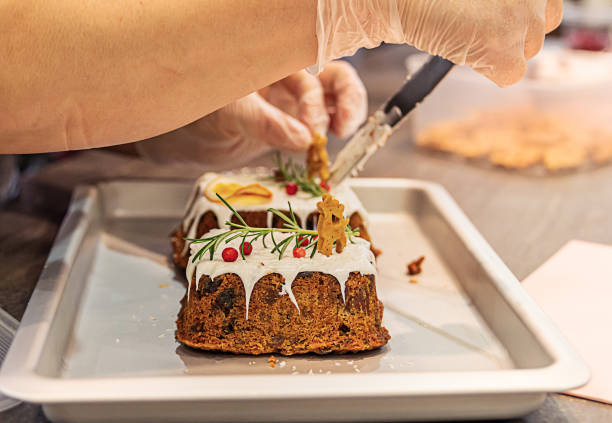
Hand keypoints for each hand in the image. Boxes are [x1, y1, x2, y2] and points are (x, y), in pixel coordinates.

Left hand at [136, 61, 366, 166]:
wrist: (190, 138)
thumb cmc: (199, 111)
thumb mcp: (226, 112)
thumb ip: (263, 123)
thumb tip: (303, 139)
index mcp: (273, 58)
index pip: (316, 56)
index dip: (327, 82)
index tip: (317, 119)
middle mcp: (289, 74)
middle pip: (334, 77)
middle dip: (344, 101)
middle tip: (334, 130)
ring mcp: (294, 100)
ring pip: (335, 99)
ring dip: (345, 116)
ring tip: (339, 137)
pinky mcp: (295, 124)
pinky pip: (322, 126)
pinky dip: (329, 137)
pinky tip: (324, 150)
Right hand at [313, 0, 562, 85]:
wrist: (407, 0)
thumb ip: (501, 2)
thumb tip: (506, 18)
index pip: (547, 4)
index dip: (523, 13)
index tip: (501, 18)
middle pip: (543, 26)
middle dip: (517, 32)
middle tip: (482, 29)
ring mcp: (522, 25)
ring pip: (528, 51)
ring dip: (503, 50)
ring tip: (470, 37)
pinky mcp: (505, 54)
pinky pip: (511, 75)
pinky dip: (491, 71)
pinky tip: (468, 53)